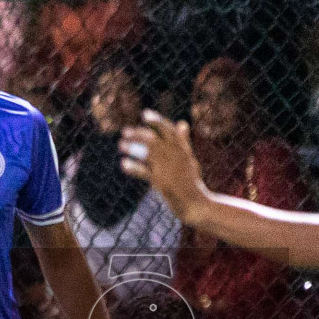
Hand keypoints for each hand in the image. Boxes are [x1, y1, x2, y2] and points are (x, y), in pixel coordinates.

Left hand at [119, 111, 210, 225]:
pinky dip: (133, 167)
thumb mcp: (189, 159)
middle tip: (125, 132)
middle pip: (154, 139)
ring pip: (148, 153)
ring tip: (121, 145)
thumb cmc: (191, 181)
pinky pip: (144, 172)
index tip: (145, 115)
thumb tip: (182, 123)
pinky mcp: (162, 182)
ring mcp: (168, 169)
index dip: (157, 121)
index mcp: (182, 149)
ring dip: (132, 147)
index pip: (168, 130)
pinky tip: (124, 164)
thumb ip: (183, 141)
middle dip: (138, 134)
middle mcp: (175, 156)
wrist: (197, 204)